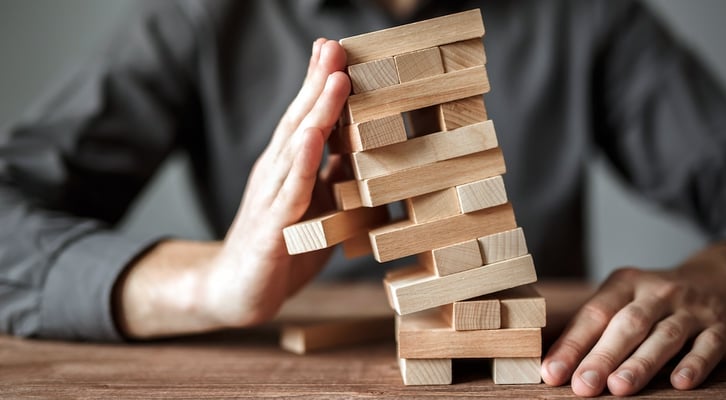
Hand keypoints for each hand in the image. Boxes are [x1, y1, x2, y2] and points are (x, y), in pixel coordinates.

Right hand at [115, 39, 350, 337]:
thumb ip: (336, 178)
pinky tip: (313, 136)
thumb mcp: (318, 208)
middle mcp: (276, 174)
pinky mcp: (271, 229)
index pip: (305, 119)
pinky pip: (289, 191)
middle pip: (299, 120)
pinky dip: (302, 162)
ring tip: (335, 77)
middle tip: (335, 46)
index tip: (337, 49)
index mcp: (288, 168)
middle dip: (319, 82)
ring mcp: (271, 198)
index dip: (320, 85)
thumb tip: (364, 149)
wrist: (236, 294)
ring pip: (295, 147)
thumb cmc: (282, 249)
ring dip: (316, 110)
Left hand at [541, 242, 725, 395]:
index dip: (572, 344)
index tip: (552, 373)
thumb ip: (597, 327)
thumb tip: (557, 364)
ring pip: (664, 336)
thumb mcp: (626, 298)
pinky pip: (708, 347)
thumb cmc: (658, 300)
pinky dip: (694, 365)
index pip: (595, 313)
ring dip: (641, 363)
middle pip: (628, 325)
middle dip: (603, 356)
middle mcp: (658, 293)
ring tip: (618, 388)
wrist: (724, 279)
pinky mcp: (721, 329)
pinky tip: (679, 383)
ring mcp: (692, 309)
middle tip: (583, 385)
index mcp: (626, 283)